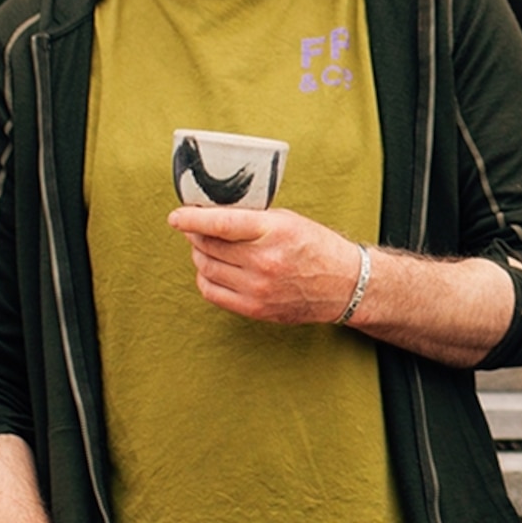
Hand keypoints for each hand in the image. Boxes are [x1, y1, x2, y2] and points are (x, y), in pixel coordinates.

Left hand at [169, 205, 366, 323]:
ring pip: (206, 267)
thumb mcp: (289, 220)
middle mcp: (265, 262)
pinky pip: (212, 292)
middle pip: (209, 245)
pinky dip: (205, 277)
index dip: (192, 219)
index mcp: (275, 232)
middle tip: (196, 228)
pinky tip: (214, 268)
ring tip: (207, 247)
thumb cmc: (317, 247)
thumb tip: (212, 213)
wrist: (345, 285)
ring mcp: (258, 288)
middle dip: (196, 234)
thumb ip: (252, 218)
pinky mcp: (255, 308)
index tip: (177, 216)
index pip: (221, 223)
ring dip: (199, 254)